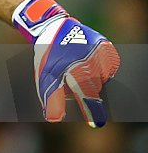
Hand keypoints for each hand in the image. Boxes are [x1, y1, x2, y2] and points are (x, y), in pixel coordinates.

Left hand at [13, 0, 119, 127]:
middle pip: (93, 88)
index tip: (97, 124)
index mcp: (77, 70)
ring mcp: (102, 54)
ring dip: (90, 77)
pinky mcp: (107, 47)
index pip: (88, 97)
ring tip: (75, 65)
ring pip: (101, 78)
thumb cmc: (48, 55)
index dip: (92, 112)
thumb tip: (54, 119)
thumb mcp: (45, 77)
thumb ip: (52, 98)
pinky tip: (85, 59)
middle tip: (69, 74)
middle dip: (82, 87)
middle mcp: (93, 62)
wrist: (55, 27)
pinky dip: (96, 67)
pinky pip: (106, 66)